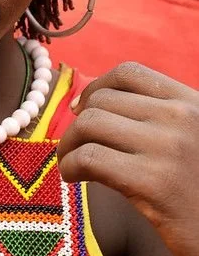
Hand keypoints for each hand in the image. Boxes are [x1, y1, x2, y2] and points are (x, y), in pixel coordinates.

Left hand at [57, 62, 198, 255]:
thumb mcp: (193, 141)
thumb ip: (159, 120)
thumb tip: (96, 103)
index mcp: (192, 102)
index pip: (129, 73)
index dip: (95, 88)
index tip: (82, 109)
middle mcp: (182, 117)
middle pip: (102, 101)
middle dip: (77, 123)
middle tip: (73, 147)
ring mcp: (168, 147)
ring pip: (89, 124)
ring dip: (69, 145)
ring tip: (70, 164)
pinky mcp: (153, 182)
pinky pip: (90, 158)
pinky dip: (71, 166)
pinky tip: (73, 179)